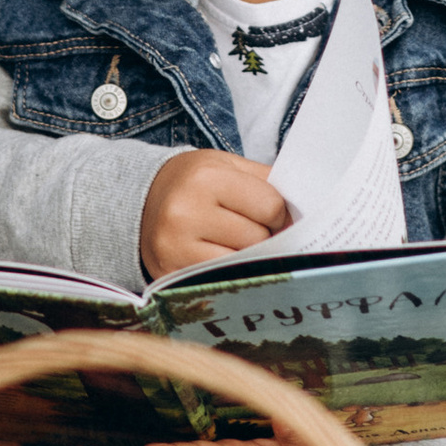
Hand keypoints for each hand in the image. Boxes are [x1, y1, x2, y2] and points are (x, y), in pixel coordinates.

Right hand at [138, 152, 287, 278]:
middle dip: (263, 236)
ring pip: (242, 263)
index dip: (279, 213)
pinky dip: (229, 272)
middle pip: (257, 238)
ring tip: (235, 243)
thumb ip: (266, 181)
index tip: (272, 214)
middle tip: (253, 229)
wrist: (140, 198)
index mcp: (205, 177)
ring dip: (248, 257)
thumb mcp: (226, 165)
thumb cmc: (193, 181)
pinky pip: (220, 280)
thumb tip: (305, 212)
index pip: (270, 206)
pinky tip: (222, 258)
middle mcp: (186, 212)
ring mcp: (175, 246)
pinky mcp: (170, 273)